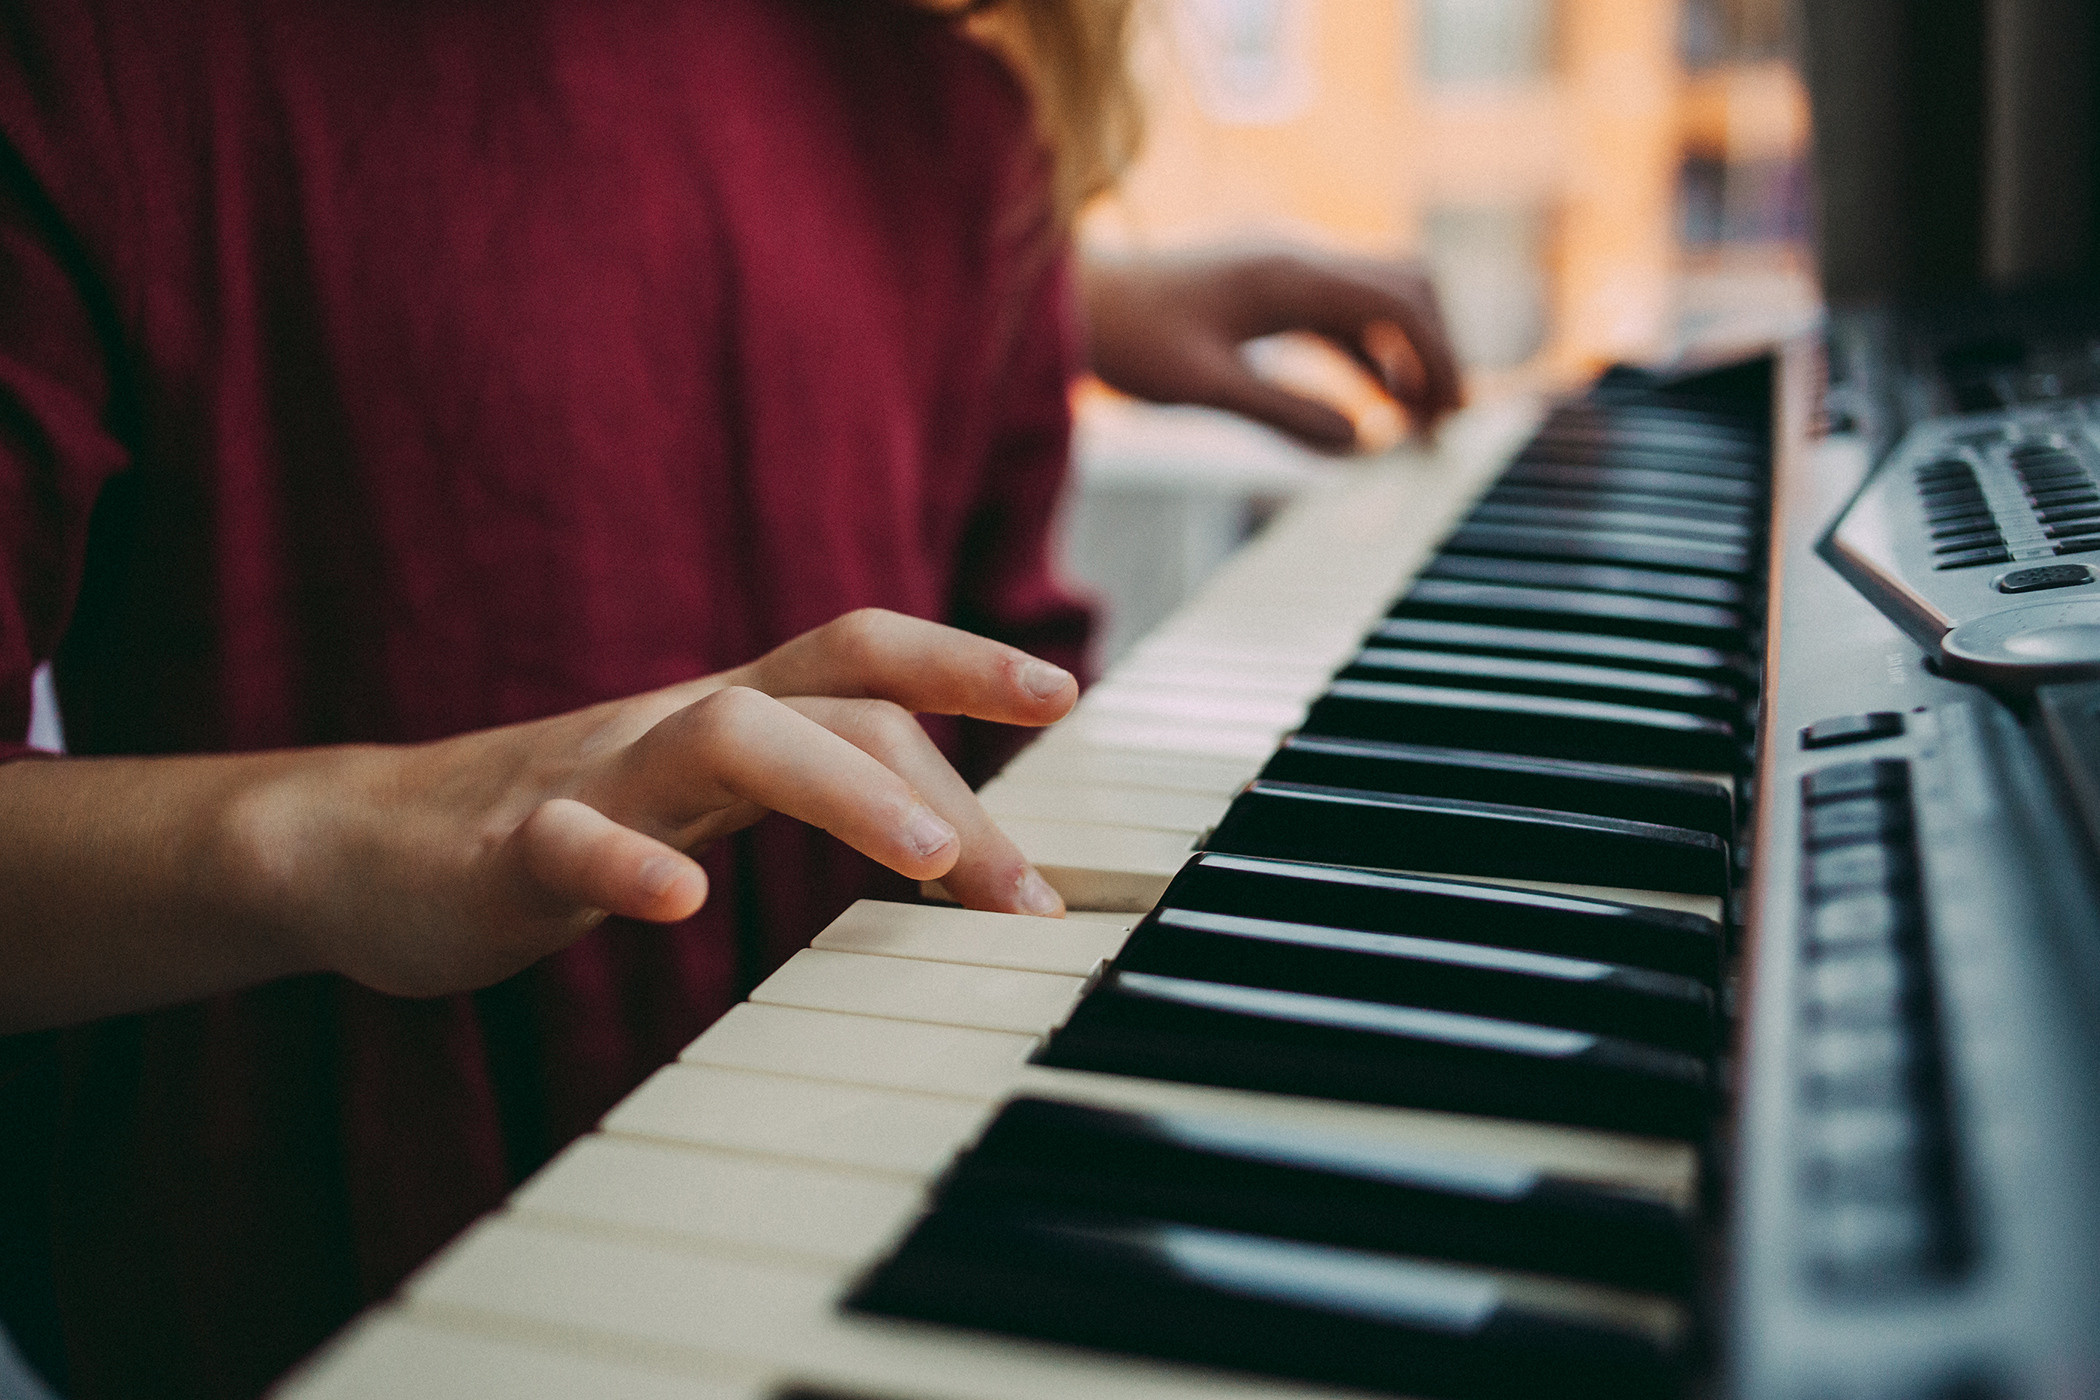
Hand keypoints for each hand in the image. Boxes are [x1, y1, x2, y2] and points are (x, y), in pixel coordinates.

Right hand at [220, 610, 1076, 999]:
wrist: (362, 846)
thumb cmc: (567, 822)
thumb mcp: (709, 792)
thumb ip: (819, 786)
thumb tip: (972, 830)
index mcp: (731, 712)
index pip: (862, 656)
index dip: (960, 655)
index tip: (1063, 688)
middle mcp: (677, 724)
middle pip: (830, 700)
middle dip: (948, 780)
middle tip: (1030, 896)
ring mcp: (594, 778)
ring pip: (724, 736)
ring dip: (840, 789)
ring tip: (927, 860)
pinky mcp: (508, 851)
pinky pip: (570, 843)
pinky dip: (628, 866)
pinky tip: (680, 905)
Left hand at [1080, 250, 1462, 449]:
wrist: (1069, 304)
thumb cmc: (1125, 341)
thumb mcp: (1202, 387)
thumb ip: (1283, 412)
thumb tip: (1359, 442)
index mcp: (1289, 276)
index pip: (1397, 299)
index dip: (1437, 355)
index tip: (1453, 413)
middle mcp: (1295, 263)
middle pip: (1404, 288)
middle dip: (1434, 350)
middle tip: (1444, 422)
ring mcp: (1281, 275)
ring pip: (1375, 304)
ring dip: (1403, 358)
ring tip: (1416, 427)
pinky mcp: (1264, 294)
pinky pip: (1338, 319)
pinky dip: (1366, 359)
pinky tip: (1370, 409)